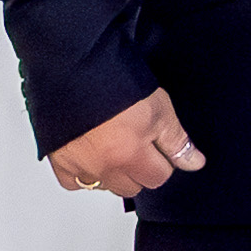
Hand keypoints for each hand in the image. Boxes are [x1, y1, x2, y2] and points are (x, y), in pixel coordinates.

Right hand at [50, 88, 205, 198]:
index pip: (158, 178)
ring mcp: (78, 164)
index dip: (163, 161)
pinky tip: (91, 156)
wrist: (72, 64)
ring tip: (114, 146)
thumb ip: (176, 141)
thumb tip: (193, 162)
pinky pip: (72, 183)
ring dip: (113, 173)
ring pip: (103, 186)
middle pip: (131, 186)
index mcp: (131, 155)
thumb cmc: (114, 80)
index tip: (159, 146)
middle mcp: (103, 165)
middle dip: (139, 170)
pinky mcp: (57, 158)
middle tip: (137, 143)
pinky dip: (83, 174)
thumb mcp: (159, 107)